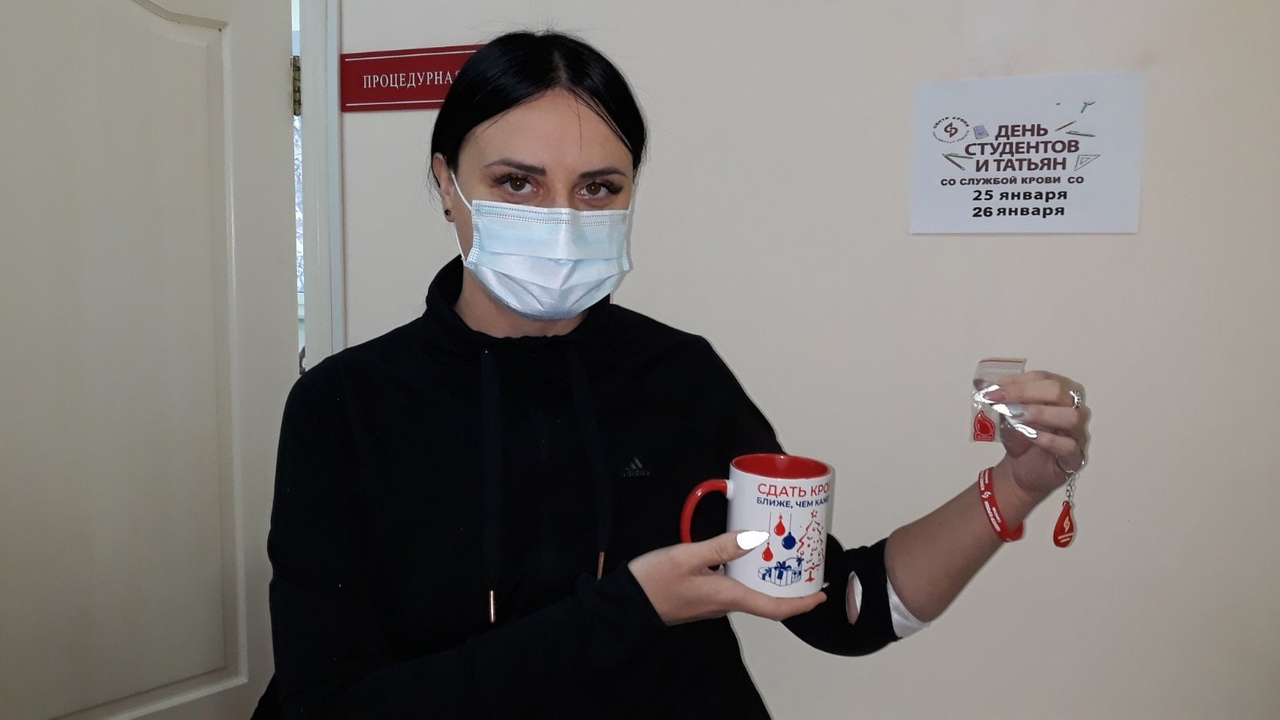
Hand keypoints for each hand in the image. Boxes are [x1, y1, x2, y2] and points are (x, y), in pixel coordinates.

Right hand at [628, 531, 826, 625]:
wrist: (626, 604)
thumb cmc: (654, 582)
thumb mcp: (687, 557)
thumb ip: (721, 546)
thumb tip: (755, 539)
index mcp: (728, 596)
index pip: (774, 608)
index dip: (800, 604)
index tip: (820, 595)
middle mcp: (725, 604)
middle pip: (765, 600)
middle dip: (787, 585)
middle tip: (801, 562)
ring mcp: (713, 602)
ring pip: (749, 592)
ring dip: (766, 577)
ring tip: (777, 553)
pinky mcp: (702, 597)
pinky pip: (733, 587)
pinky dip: (745, 573)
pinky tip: (743, 554)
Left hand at [984, 371, 1090, 499]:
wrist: (1021, 470)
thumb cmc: (1021, 438)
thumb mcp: (1007, 414)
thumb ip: (999, 398)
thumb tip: (980, 383)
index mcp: (1060, 392)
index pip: (1043, 378)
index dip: (1017, 381)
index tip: (993, 389)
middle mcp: (1074, 409)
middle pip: (1059, 391)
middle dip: (1025, 392)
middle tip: (998, 399)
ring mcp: (1078, 433)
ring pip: (1072, 416)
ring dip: (1040, 413)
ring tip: (1016, 416)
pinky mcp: (1075, 456)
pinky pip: (1069, 445)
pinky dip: (1049, 439)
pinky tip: (1030, 436)